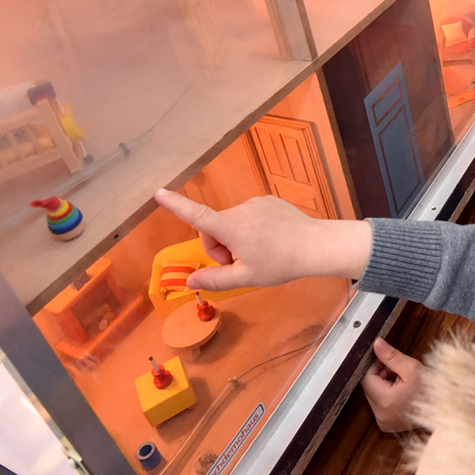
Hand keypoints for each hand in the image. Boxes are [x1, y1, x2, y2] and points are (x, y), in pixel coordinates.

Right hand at [153, 190, 372, 291]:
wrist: (316, 245)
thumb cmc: (282, 263)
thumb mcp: (246, 277)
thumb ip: (215, 279)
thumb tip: (190, 281)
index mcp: (232, 227)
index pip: (197, 215)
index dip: (175, 205)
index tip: (158, 193)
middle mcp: (240, 210)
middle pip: (214, 228)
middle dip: (219, 247)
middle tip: (240, 263)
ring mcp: (255, 203)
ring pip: (231, 223)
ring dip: (236, 239)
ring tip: (260, 253)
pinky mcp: (267, 201)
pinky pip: (248, 216)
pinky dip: (251, 229)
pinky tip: (270, 241)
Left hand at [361, 338, 425, 432]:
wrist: (443, 407)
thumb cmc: (430, 389)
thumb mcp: (411, 367)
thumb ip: (390, 356)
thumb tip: (376, 345)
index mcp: (385, 402)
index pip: (366, 378)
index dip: (376, 366)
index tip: (388, 362)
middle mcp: (381, 416)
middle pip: (369, 387)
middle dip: (381, 375)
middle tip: (398, 372)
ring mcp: (384, 422)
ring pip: (374, 396)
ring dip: (384, 385)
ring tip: (401, 382)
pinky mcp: (387, 424)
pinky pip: (380, 406)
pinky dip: (387, 397)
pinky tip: (401, 393)